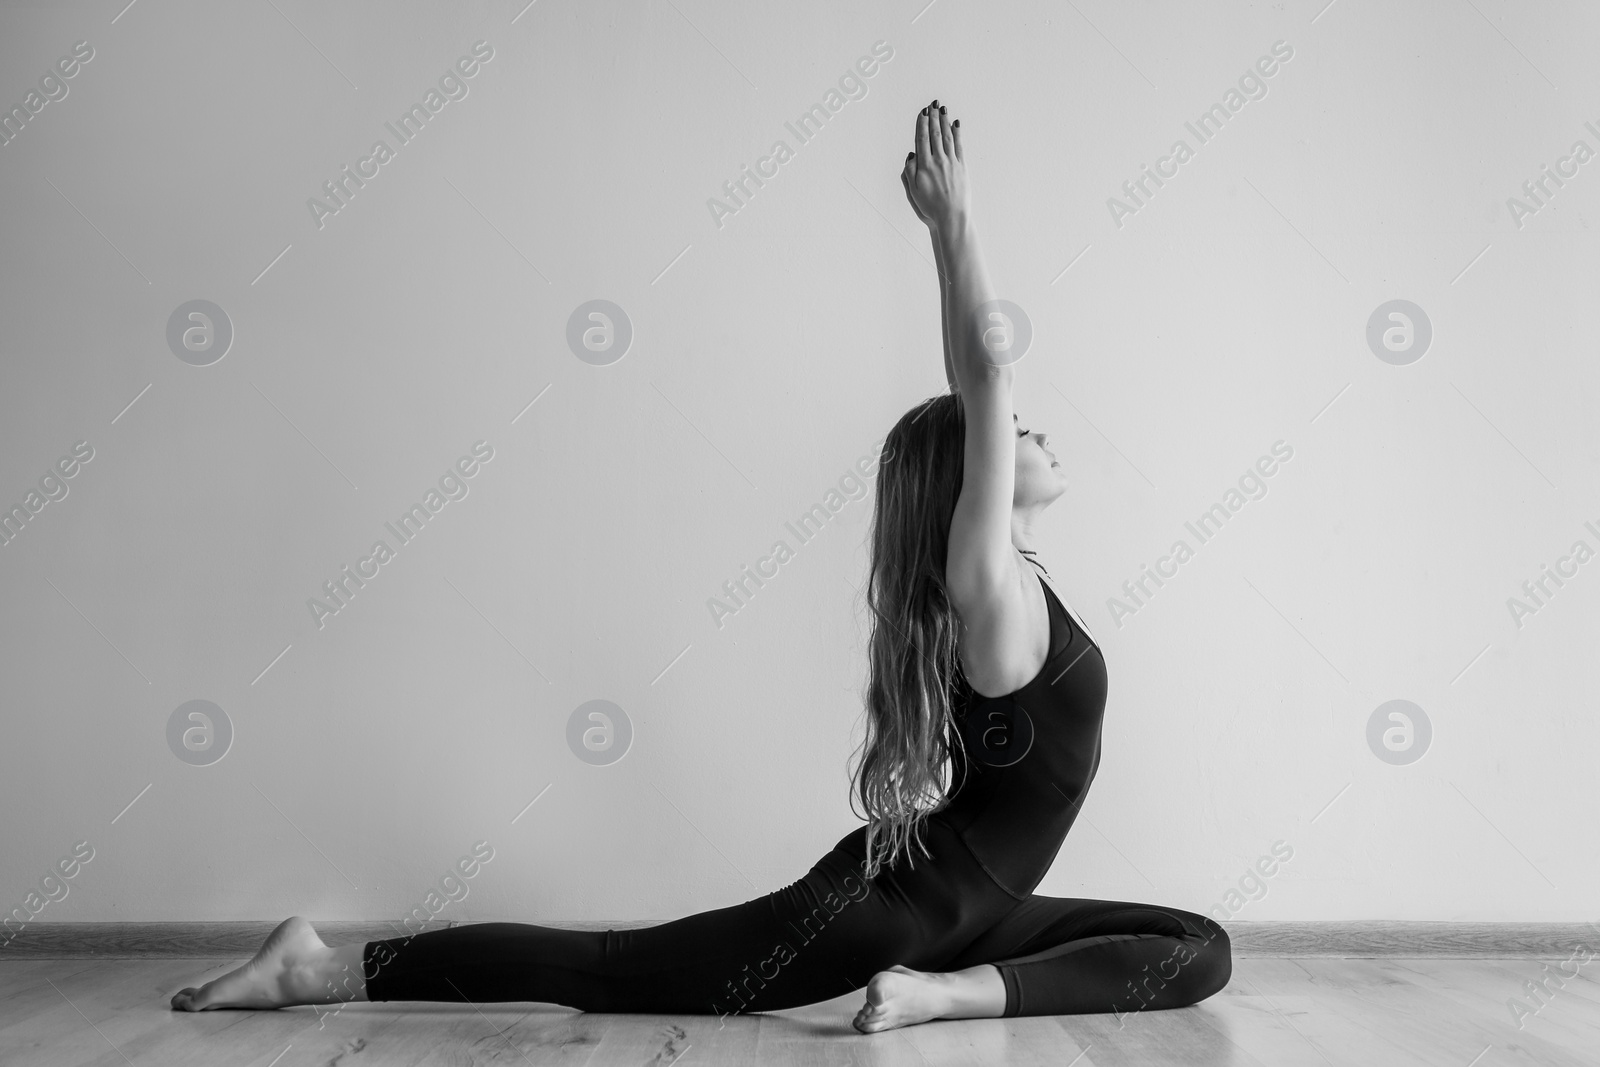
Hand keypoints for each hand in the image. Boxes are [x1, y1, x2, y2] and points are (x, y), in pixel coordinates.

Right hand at [900, 100, 968, 231]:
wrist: (952, 215)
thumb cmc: (931, 206)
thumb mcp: (914, 191)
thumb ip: (910, 171)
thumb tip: (911, 155)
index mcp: (925, 165)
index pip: (922, 139)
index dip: (922, 123)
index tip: (922, 112)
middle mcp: (939, 160)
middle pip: (935, 133)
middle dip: (933, 117)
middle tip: (933, 104)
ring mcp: (952, 162)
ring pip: (947, 136)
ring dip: (944, 121)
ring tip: (943, 109)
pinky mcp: (962, 166)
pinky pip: (959, 145)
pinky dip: (957, 133)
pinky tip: (956, 124)